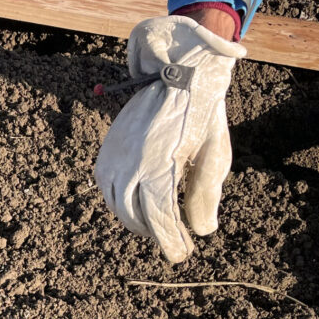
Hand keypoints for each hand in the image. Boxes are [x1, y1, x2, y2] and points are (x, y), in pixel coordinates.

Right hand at [95, 15, 244, 263]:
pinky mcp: (110, 144)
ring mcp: (117, 152)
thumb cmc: (204, 110)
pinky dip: (117, 199)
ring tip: (153, 224)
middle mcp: (133, 161)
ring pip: (115, 202)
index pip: (160, 219)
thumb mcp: (214, 151)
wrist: (181, 64)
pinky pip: (105, 182)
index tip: (181, 255)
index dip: (170, 243)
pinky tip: (134, 201)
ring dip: (133, 219)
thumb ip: (205, 193)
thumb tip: (203, 231)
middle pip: (134, 216)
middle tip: (172, 241)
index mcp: (161, 164)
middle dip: (152, 234)